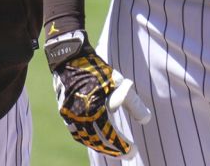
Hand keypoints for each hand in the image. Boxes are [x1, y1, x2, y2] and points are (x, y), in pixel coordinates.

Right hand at [45, 30, 151, 157]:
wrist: (70, 57)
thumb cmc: (97, 70)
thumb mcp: (120, 85)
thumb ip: (134, 104)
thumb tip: (145, 121)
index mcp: (94, 111)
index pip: (111, 137)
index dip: (123, 146)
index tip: (134, 150)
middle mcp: (80, 117)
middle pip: (98, 142)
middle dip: (113, 150)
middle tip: (125, 153)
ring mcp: (69, 115)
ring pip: (85, 138)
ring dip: (99, 146)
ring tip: (111, 148)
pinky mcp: (64, 111)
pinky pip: (76, 131)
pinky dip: (86, 138)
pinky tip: (94, 138)